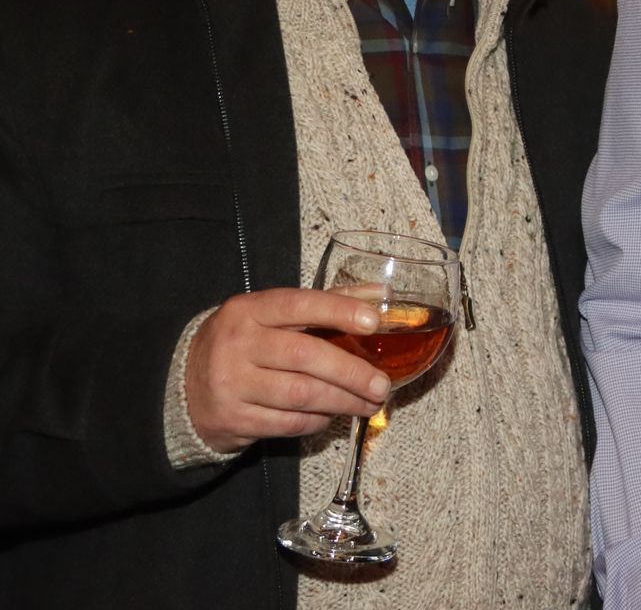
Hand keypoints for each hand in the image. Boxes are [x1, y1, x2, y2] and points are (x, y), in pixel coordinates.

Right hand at [184, 288, 391, 452]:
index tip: (373, 322)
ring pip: (301, 394)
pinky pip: (288, 423)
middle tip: (382, 385)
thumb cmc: (244, 345)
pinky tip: (331, 415)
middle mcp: (237, 343)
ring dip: (342, 402)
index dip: (339, 311)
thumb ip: (326, 303)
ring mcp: (232, 383)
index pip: (300, 304)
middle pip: (305, 356)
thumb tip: (378, 294)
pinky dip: (317, 421)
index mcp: (249, 310)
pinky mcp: (233, 418)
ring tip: (369, 404)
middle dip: (352, 373)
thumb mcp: (273, 315)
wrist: (182, 388)